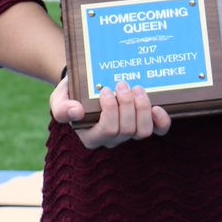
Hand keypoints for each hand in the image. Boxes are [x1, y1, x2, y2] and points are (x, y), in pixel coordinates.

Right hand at [50, 76, 171, 148]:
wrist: (89, 82)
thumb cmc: (74, 92)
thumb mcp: (60, 98)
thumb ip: (61, 107)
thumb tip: (76, 112)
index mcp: (92, 137)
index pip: (107, 130)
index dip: (111, 110)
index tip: (106, 89)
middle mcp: (112, 139)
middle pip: (127, 130)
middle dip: (128, 104)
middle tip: (122, 83)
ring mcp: (130, 131)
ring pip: (143, 131)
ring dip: (143, 107)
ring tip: (137, 88)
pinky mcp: (145, 122)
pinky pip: (159, 130)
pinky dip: (162, 120)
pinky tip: (158, 106)